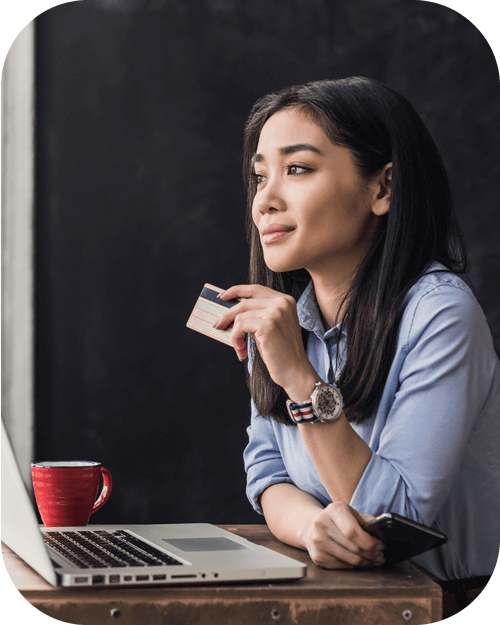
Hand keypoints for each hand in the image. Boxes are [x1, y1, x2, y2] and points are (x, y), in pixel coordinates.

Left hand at [215, 284, 319, 399]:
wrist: (295, 371)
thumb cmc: (281, 353)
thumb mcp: (271, 327)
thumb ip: (258, 314)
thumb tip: (232, 311)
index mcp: (286, 300)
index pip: (256, 289)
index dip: (237, 290)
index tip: (223, 296)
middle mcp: (282, 303)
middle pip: (245, 303)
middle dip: (228, 315)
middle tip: (219, 325)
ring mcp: (276, 313)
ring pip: (240, 316)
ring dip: (235, 335)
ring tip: (240, 348)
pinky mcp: (268, 325)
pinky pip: (240, 327)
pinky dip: (236, 340)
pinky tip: (242, 352)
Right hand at [303, 502, 384, 568]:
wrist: (311, 526)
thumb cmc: (338, 520)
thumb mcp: (351, 514)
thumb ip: (367, 521)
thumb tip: (383, 535)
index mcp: (334, 510)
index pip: (353, 531)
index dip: (370, 542)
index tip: (381, 546)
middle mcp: (322, 524)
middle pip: (353, 548)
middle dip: (371, 555)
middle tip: (381, 557)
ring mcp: (317, 541)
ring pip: (350, 560)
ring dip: (365, 563)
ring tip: (373, 561)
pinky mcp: (317, 556)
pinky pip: (342, 566)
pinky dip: (353, 566)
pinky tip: (357, 561)